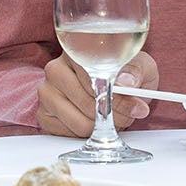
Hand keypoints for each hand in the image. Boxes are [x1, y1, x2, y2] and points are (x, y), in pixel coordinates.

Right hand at [35, 50, 159, 137]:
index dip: (118, 98)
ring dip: (101, 126)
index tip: (136, 107)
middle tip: (128, 115)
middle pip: (86, 104)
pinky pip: (68, 134)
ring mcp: (46, 92)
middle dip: (113, 115)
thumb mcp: (141, 65)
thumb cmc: (124, 72)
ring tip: (112, 117)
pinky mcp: (43, 113)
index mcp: (76, 51)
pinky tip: (93, 121)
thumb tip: (127, 82)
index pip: (95, 80)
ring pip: (78, 122)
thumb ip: (136, 70)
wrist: (116, 83)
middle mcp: (55, 69)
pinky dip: (87, 133)